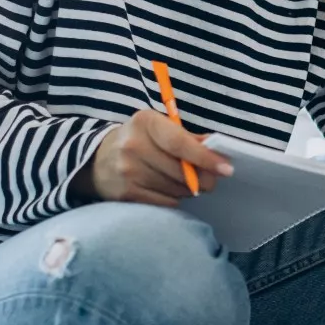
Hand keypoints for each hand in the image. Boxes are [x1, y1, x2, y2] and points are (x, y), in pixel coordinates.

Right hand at [71, 109, 232, 206]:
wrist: (98, 160)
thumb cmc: (140, 140)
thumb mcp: (160, 128)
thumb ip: (188, 137)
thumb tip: (217, 148)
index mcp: (145, 122)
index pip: (179, 143)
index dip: (205, 158)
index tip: (226, 168)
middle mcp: (133, 146)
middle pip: (180, 170)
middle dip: (203, 178)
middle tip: (211, 180)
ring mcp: (127, 171)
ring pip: (175, 189)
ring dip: (188, 189)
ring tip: (185, 182)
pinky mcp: (125, 194)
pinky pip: (164, 202)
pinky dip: (174, 199)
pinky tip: (169, 189)